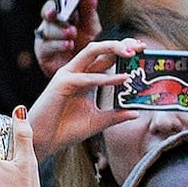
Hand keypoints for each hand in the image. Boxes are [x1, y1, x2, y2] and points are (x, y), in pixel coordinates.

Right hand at [28, 39, 140, 158]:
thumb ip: (116, 115)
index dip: (124, 50)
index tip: (142, 49)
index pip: (106, 57)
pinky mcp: (61, 85)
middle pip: (99, 49)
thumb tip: (137, 112)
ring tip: (131, 53)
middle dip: (120, 44)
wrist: (45, 142)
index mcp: (86, 77)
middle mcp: (77, 72)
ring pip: (90, 52)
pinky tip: (120, 79)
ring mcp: (68, 76)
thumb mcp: (98, 121)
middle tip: (140, 46)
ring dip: (112, 49)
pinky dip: (103, 78)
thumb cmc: (66, 129)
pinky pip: (85, 78)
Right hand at [34, 0, 101, 77]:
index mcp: (64, 13)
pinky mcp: (42, 51)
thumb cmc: (84, 46)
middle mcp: (53, 23)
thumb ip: (89, 11)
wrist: (81, 71)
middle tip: (67, 14)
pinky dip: (58, 45)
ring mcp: (46, 36)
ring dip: (60, 30)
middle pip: (49, 12)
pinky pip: (47, 45)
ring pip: (48, 28)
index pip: (60, 0)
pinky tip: (68, 45)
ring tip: (72, 33)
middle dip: (57, 12)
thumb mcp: (91, 27)